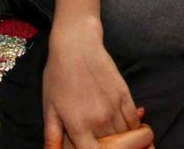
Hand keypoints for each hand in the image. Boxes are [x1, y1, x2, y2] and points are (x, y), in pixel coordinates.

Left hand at [43, 17, 142, 148]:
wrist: (76, 45)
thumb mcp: (49, 107)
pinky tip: (130, 131)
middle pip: (113, 148)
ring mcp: (114, 108)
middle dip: (111, 148)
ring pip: (126, 136)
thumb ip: (52, 136)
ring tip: (120, 142)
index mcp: (78, 126)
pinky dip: (134, 129)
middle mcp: (99, 120)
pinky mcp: (124, 95)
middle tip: (105, 142)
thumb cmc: (57, 75)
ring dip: (124, 142)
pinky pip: (134, 121)